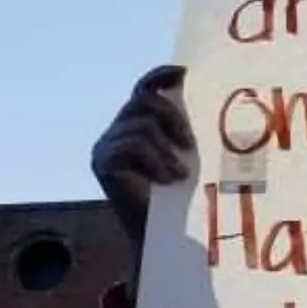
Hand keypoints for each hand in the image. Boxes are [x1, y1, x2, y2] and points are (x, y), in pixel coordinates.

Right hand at [92, 65, 197, 249]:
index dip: (160, 76)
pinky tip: (168, 180)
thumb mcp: (183, 155)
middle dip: (171, 117)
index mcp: (134, 125)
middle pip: (142, 101)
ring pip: (140, 126)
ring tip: (180, 173)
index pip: (143, 88)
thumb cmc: (177, 195)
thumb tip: (204, 99)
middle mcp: (115, 131)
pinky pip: (132, 146)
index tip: (184, 73)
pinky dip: (155, 162)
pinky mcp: (101, 163)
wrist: (161, 233)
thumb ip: (182, 130)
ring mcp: (104, 146)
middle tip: (188, 145)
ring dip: (166, 149)